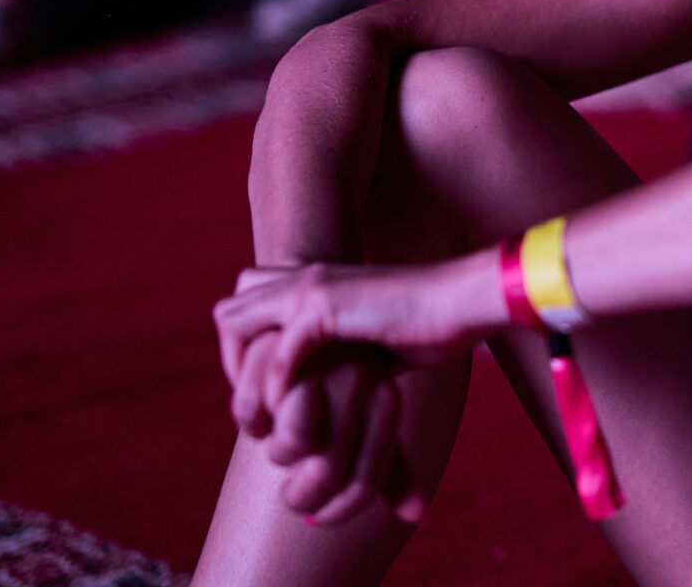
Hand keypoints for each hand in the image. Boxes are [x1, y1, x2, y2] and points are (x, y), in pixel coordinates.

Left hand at [215, 254, 502, 417]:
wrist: (464, 303)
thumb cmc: (430, 325)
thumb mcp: (371, 338)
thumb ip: (341, 349)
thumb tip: (330, 384)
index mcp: (315, 280)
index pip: (245, 301)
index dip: (245, 348)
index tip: (268, 395)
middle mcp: (305, 278)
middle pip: (227, 310)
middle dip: (232, 360)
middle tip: (259, 406)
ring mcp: (312, 288)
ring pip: (235, 323)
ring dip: (242, 374)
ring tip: (264, 415)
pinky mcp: (326, 308)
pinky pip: (276, 352)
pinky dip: (276, 387)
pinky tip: (293, 413)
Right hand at [230, 332, 427, 524]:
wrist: (292, 330)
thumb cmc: (332, 400)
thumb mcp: (370, 433)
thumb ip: (390, 473)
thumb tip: (416, 514)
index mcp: (385, 399)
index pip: (366, 482)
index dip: (340, 509)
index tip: (320, 514)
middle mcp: (359, 378)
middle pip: (326, 473)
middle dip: (300, 496)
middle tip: (292, 494)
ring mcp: (317, 361)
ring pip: (287, 447)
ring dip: (276, 455)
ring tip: (278, 438)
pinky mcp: (275, 344)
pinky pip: (253, 413)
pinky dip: (251, 422)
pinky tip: (260, 412)